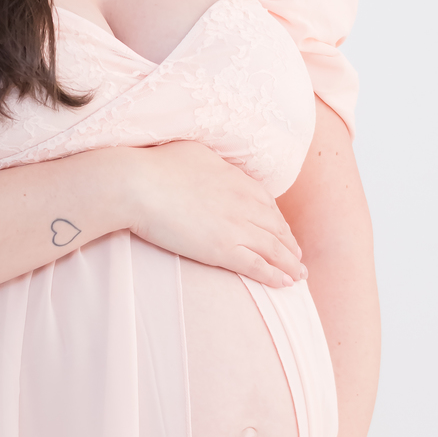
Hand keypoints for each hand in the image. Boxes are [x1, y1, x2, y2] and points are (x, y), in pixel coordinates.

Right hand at [125, 141, 305, 288]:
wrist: (139, 184)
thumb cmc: (158, 166)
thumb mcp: (196, 153)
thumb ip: (215, 163)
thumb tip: (217, 167)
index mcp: (238, 180)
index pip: (268, 204)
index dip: (279, 221)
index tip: (283, 231)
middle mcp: (245, 203)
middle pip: (277, 228)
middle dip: (289, 244)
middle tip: (297, 258)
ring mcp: (236, 227)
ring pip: (274, 248)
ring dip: (290, 263)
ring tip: (298, 276)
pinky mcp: (223, 249)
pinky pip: (257, 265)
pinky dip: (274, 275)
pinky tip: (284, 283)